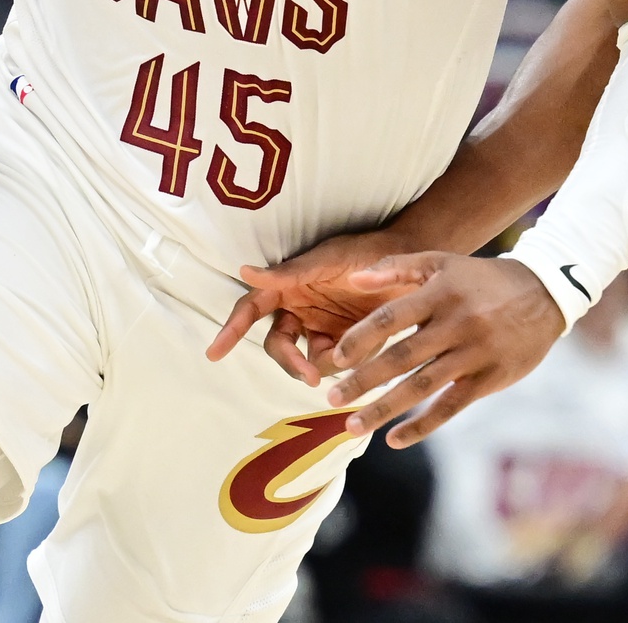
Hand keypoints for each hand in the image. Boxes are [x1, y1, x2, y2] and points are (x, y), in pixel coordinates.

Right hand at [207, 231, 410, 385]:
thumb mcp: (328, 259)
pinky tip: (370, 347)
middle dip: (290, 362)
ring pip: (306, 360)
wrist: (413, 264)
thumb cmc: (365, 251)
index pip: (251, 309)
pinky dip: (349, 362)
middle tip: (310, 376)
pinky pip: (336, 363)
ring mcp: (322, 328)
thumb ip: (288, 272)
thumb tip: (244, 271)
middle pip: (278, 345)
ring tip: (355, 351)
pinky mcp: (345, 343)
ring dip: (324, 363)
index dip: (231, 329)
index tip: (214, 353)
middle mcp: (300, 310)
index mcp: (288, 286)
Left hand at [320, 253, 565, 446]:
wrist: (544, 294)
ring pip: (422, 387)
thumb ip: (397, 268)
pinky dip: (422, 426)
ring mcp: (474, 353)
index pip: (390, 318)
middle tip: (332, 401)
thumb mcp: (443, 262)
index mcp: (440, 293)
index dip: (360, 339)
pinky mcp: (490, 378)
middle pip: (401, 357)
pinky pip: (451, 406)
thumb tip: (353, 279)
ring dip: (385, 410)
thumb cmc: (482, 279)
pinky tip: (395, 439)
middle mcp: (456, 323)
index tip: (337, 360)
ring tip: (353, 428)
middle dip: (363, 382)